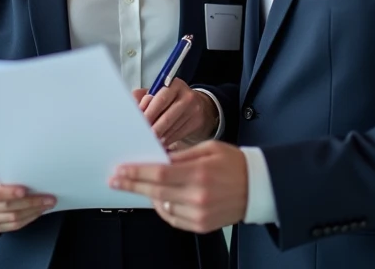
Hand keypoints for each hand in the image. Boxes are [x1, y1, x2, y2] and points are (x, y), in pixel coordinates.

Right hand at [0, 173, 55, 232]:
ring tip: (48, 204)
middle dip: (31, 202)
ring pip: (13, 218)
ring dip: (33, 211)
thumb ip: (5, 168)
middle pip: (7, 207)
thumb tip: (30, 165)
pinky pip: (14, 226)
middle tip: (49, 197)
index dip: (10, 192)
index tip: (26, 190)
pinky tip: (39, 211)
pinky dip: (29, 218)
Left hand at [109, 140, 247, 232]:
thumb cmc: (234, 163)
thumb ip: (182, 154)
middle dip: (132, 184)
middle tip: (115, 180)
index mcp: (200, 172)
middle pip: (156, 191)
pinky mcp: (201, 225)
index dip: (137, 173)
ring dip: (148, 195)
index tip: (120, 171)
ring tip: (140, 185)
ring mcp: (199, 213)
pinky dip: (162, 207)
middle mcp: (198, 196)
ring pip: (162, 206)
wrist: (258, 187)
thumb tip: (156, 158)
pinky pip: (172, 218)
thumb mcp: (209, 149)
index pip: (160, 173)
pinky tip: (160, 197)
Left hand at [133, 80, 218, 149]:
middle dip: (152, 129)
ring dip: (158, 137)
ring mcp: (194, 110)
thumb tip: (132, 101)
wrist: (199, 106)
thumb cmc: (173, 100)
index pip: (160, 100)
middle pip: (166, 117)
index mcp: (174, 85)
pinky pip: (177, 135)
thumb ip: (144, 97)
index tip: (138, 123)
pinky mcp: (196, 123)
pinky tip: (160, 142)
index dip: (148, 113)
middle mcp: (186, 96)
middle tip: (141, 136)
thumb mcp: (159, 93)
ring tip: (148, 141)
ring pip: (171, 128)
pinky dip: (166, 140)